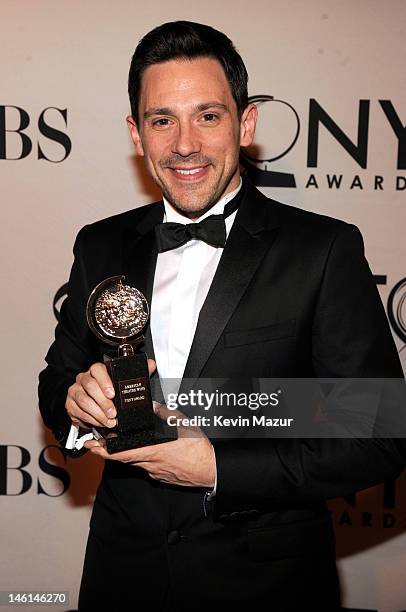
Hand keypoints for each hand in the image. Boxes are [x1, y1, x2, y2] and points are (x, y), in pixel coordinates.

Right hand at [66, 359, 156, 429]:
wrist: (92, 405)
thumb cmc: (109, 392)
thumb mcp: (124, 383)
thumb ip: (138, 373)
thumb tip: (152, 364)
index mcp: (96, 371)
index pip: (97, 369)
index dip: (104, 381)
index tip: (113, 393)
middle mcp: (84, 378)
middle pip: (90, 386)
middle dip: (103, 402)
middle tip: (113, 413)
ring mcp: (75, 390)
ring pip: (84, 400)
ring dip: (98, 413)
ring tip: (109, 421)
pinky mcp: (70, 404)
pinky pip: (78, 411)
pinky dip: (90, 419)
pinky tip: (100, 423)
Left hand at [84, 402, 215, 487]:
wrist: (210, 469)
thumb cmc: (197, 449)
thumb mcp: (181, 424)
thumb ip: (164, 413)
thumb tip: (153, 405)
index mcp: (151, 450)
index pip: (120, 453)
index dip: (102, 450)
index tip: (91, 445)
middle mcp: (149, 464)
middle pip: (125, 457)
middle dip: (111, 449)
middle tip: (100, 441)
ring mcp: (155, 472)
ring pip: (137, 461)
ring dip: (129, 453)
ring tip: (126, 442)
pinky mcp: (162, 477)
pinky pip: (148, 466)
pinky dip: (145, 458)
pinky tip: (152, 451)